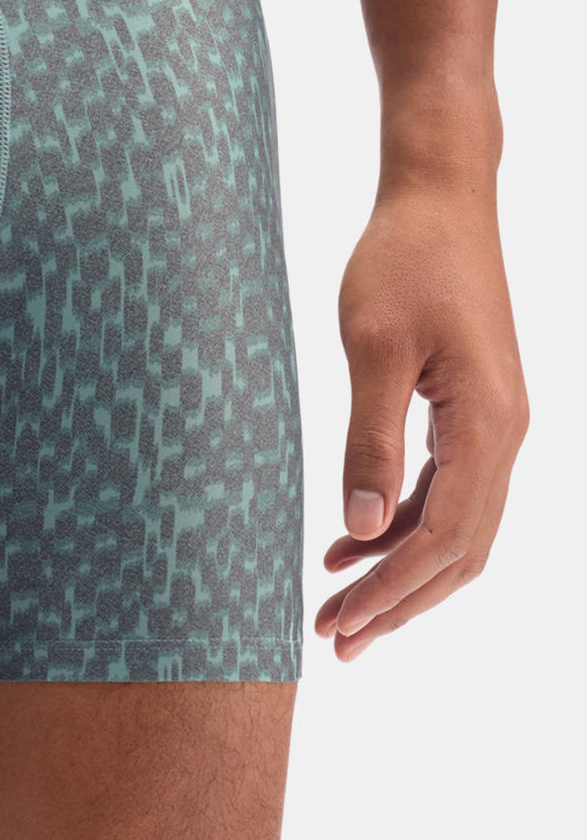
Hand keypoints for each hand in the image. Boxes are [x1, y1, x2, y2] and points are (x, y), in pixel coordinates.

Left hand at [316, 179, 525, 660]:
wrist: (440, 198)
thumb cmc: (404, 259)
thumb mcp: (374, 347)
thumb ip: (369, 440)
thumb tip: (358, 529)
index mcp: (487, 425)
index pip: (443, 539)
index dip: (392, 591)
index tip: (341, 625)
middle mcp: (504, 435)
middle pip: (458, 552)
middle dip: (398, 603)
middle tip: (335, 641)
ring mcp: (494, 425)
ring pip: (455, 528)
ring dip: (399, 571)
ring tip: (336, 606)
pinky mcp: (474, 412)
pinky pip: (445, 491)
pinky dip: (400, 524)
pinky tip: (350, 542)